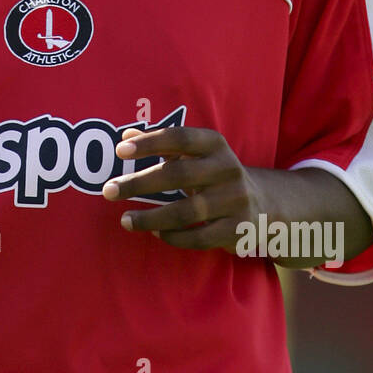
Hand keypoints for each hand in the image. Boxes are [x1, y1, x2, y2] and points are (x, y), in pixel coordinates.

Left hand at [102, 126, 261, 251]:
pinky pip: (199, 237)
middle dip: (139, 183)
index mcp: (215, 145)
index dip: (151, 142)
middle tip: (108, 191)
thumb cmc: (214, 175)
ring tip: (125, 220)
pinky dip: (173, 236)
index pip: (180, 138)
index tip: (120, 151)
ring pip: (185, 211)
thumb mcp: (196, 154)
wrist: (264, 205)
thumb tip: (126, 135)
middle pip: (178, 175)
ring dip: (150, 217)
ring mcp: (235, 200)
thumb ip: (163, 144)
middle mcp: (228, 169)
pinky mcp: (238, 229)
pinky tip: (155, 232)